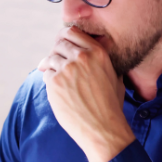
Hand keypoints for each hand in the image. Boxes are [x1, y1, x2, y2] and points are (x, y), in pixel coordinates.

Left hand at [37, 26, 134, 161]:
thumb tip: (97, 49)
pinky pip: (46, 74)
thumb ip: (104, 61)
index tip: (61, 46)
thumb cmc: (111, 106)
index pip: (73, 32)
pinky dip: (49, 81)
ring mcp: (67, 69)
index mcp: (98, 52)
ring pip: (50, 58)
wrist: (103, 129)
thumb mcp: (115, 77)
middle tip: (56, 63)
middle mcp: (82, 57)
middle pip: (59, 44)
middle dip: (56, 53)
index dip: (64, 38)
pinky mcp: (55, 83)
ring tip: (57, 79)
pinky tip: (58, 91)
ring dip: (51, 67)